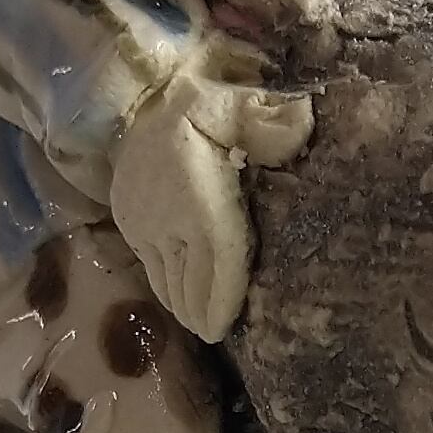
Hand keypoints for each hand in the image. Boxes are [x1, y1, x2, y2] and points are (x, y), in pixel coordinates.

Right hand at [107, 44, 314, 343]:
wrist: (139, 98)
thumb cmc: (202, 102)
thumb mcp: (241, 106)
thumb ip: (273, 123)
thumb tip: (305, 126)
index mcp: (201, 201)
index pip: (218, 262)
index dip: (222, 301)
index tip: (222, 329)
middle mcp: (169, 222)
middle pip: (189, 282)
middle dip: (202, 314)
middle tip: (215, 334)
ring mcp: (144, 226)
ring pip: (167, 280)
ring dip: (183, 305)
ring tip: (198, 324)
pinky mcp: (127, 223)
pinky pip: (149, 267)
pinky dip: (165, 288)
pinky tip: (178, 299)